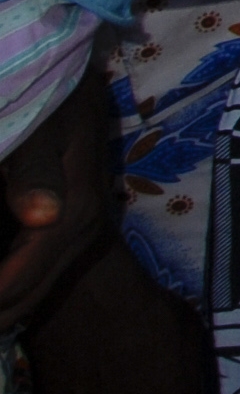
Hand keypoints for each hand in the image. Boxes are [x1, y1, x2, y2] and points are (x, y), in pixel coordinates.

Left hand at [0, 63, 117, 334]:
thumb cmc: (54, 102)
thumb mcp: (44, 128)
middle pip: (16, 306)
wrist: (78, 87)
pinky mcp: (65, 231)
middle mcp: (77, 236)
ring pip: (21, 299)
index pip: (11, 290)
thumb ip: (37, 172)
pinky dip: (2, 288)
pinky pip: (24, 278)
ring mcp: (74, 237)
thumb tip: (39, 217)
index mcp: (70, 218)